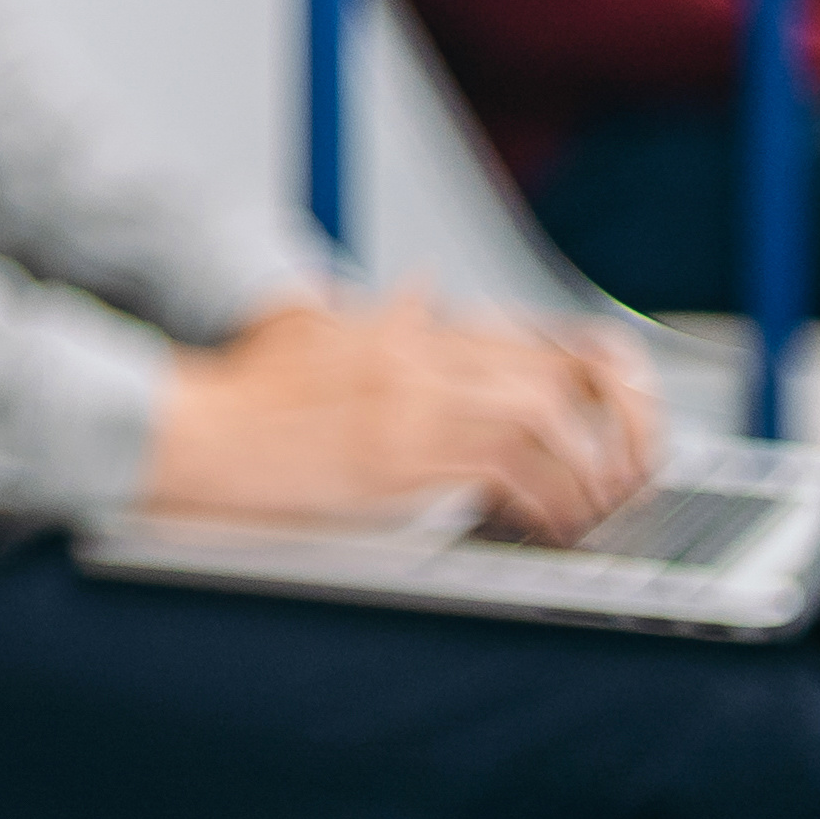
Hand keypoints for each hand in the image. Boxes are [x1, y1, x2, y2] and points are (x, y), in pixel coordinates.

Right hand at [142, 293, 658, 543]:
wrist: (191, 429)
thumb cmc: (248, 401)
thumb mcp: (318, 334)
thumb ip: (381, 320)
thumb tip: (429, 293)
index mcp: (412, 331)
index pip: (540, 341)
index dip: (603, 387)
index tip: (622, 431)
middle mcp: (421, 354)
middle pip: (559, 376)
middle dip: (615, 433)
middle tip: (628, 481)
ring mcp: (411, 400)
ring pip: (544, 420)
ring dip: (586, 474)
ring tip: (592, 513)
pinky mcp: (399, 453)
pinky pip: (506, 471)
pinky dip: (545, 503)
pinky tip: (547, 525)